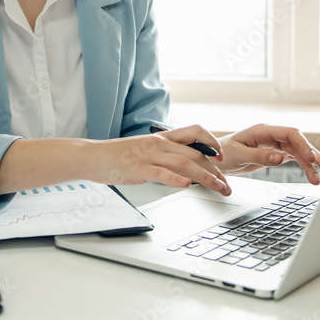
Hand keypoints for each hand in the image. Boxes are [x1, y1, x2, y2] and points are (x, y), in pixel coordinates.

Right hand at [84, 126, 231, 194]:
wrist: (92, 156)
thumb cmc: (119, 156)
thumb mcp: (147, 150)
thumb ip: (166, 155)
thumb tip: (188, 167)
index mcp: (162, 138)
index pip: (195, 132)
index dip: (213, 142)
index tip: (223, 158)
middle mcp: (158, 144)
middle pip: (195, 153)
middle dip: (215, 170)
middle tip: (226, 185)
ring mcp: (148, 155)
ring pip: (184, 163)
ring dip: (205, 177)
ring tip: (217, 188)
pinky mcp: (137, 168)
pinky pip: (159, 173)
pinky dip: (174, 179)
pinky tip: (185, 185)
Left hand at [216, 124, 319, 184]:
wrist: (215, 158)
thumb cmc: (225, 152)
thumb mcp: (239, 155)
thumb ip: (260, 156)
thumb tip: (279, 158)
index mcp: (263, 130)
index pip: (290, 133)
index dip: (303, 144)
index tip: (311, 157)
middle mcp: (272, 135)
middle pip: (298, 143)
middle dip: (313, 155)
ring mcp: (275, 143)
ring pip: (299, 151)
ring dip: (311, 164)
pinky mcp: (276, 153)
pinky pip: (294, 158)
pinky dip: (305, 166)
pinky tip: (314, 173)